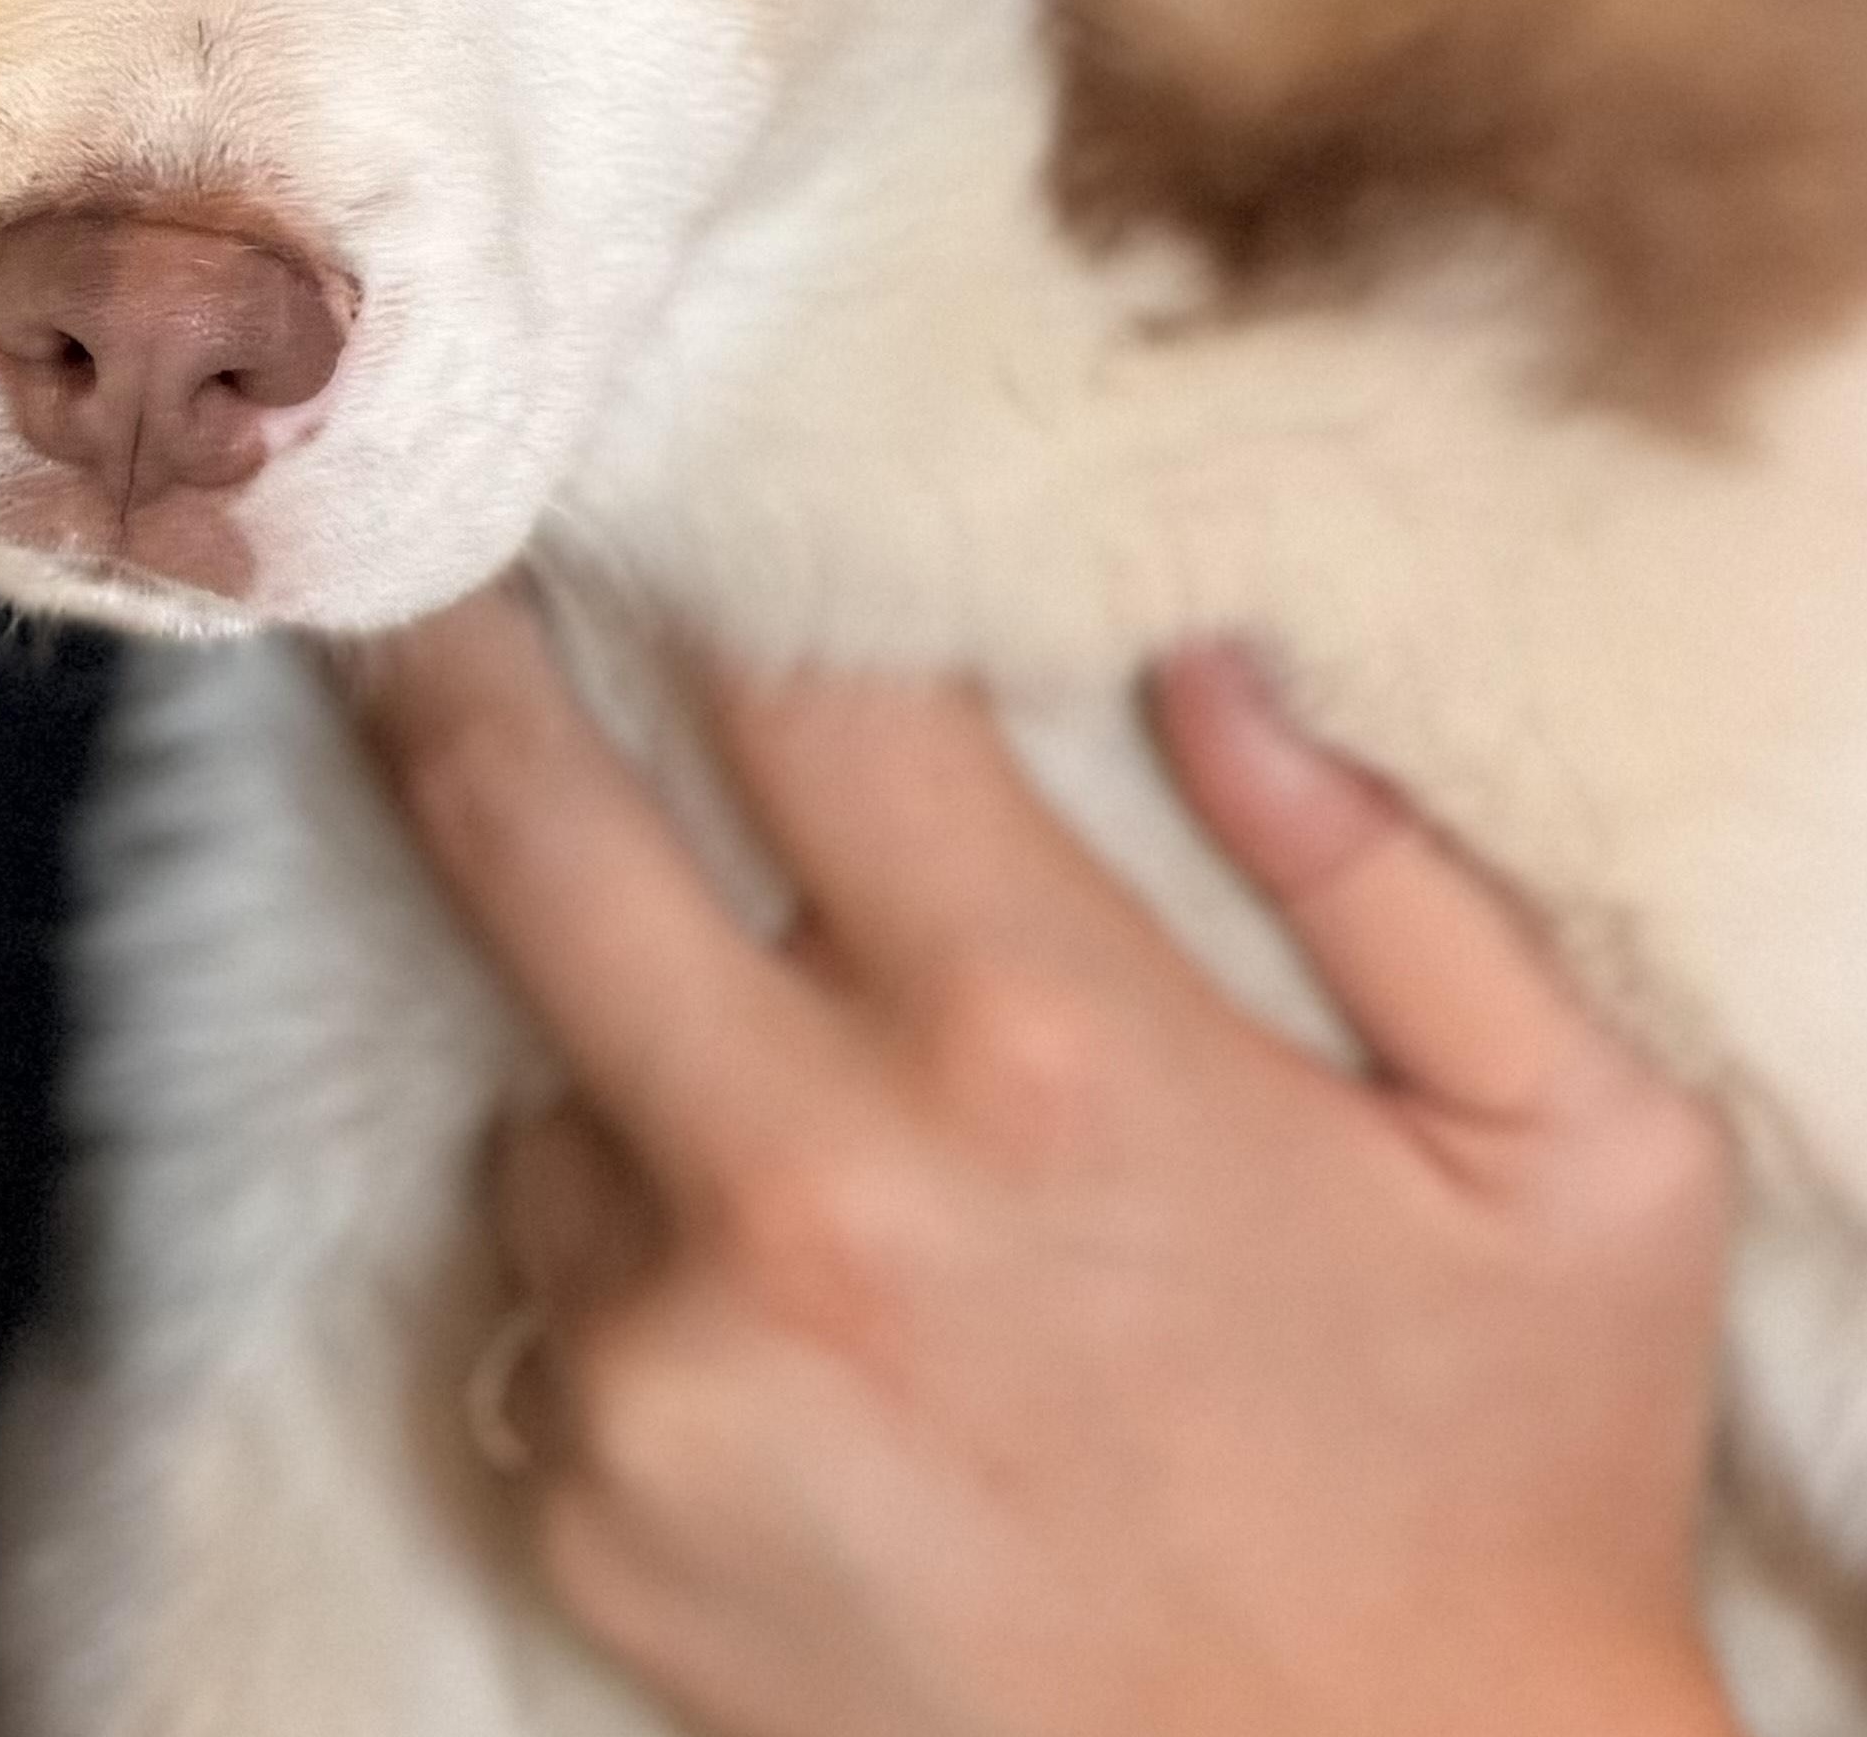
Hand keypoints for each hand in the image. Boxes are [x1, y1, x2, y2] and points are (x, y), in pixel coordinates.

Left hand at [354, 600, 1742, 1736]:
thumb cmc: (1499, 1493)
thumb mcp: (1577, 1163)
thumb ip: (1394, 868)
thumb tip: (1194, 651)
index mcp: (1041, 1050)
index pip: (787, 682)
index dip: (705, 535)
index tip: (644, 458)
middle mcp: (805, 1194)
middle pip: (513, 817)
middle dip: (438, 652)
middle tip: (390, 565)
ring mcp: (665, 1367)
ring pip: (538, 1066)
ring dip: (625, 1034)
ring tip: (823, 1127)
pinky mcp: (593, 1510)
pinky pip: (547, 1281)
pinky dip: (632, 1246)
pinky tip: (811, 1321)